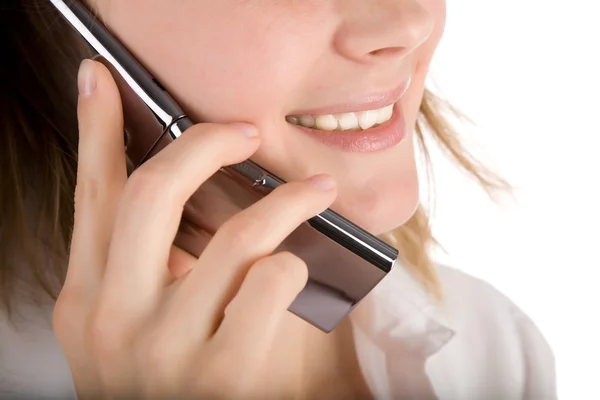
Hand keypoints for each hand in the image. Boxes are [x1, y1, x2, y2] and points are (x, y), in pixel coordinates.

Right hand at [52, 59, 337, 398]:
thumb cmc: (169, 383)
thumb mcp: (131, 328)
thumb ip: (141, 271)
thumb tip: (183, 198)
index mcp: (87, 300)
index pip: (91, 195)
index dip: (95, 129)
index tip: (103, 80)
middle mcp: (114, 320)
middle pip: (154, 192)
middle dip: (205, 143)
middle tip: (243, 131)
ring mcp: (166, 350)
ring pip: (236, 237)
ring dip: (289, 200)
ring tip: (317, 188)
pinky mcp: (221, 378)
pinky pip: (270, 284)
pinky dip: (292, 265)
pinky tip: (296, 270)